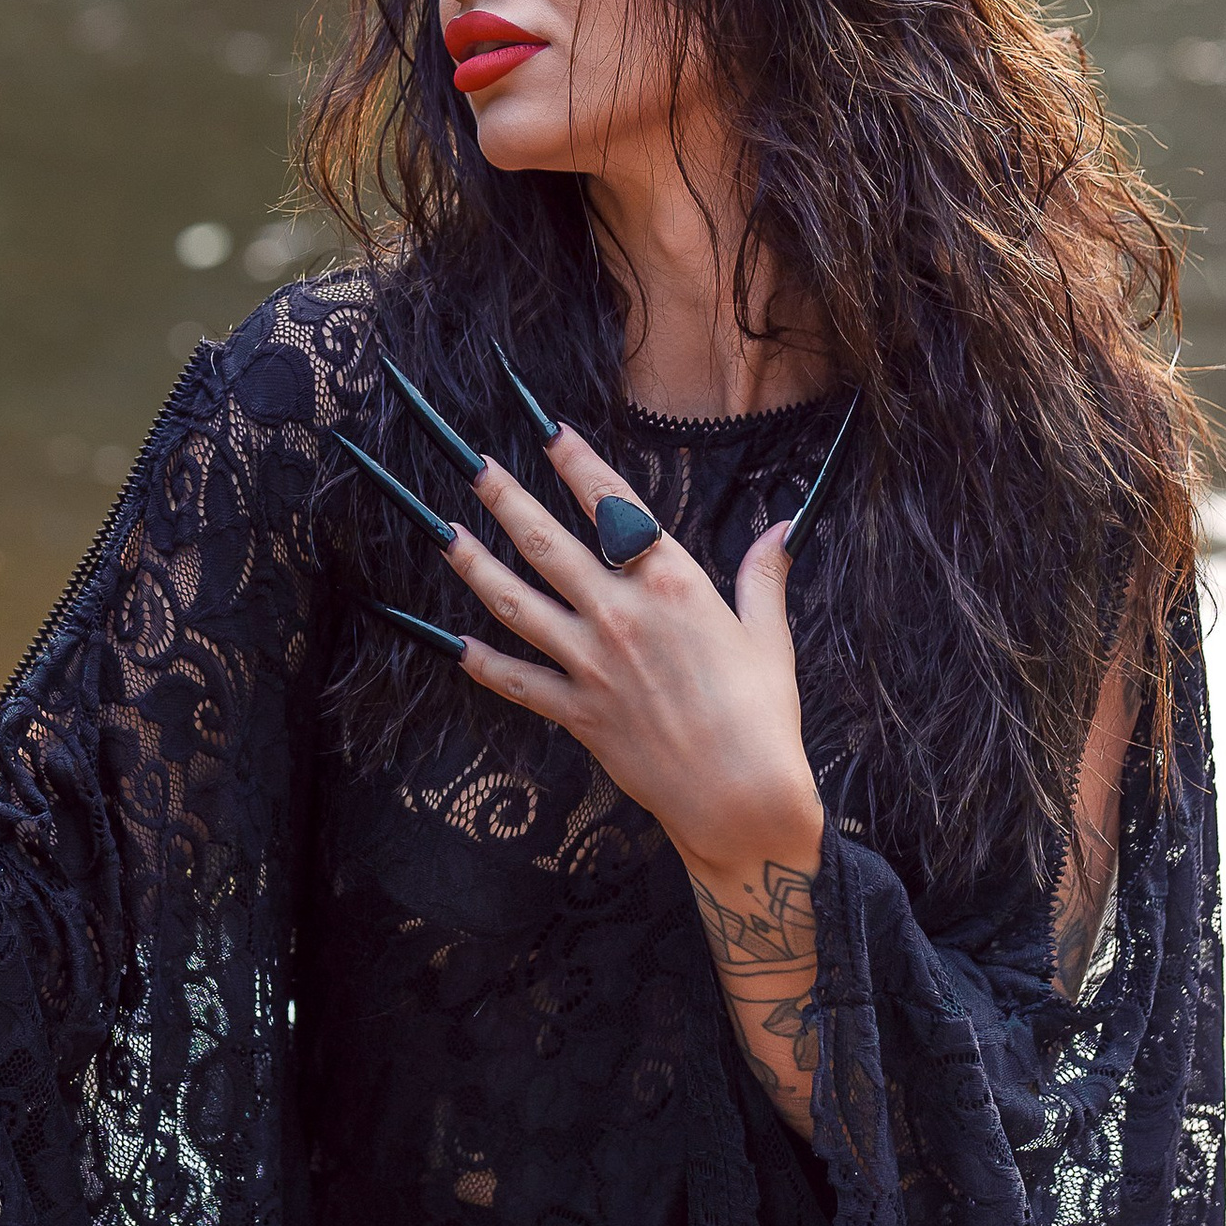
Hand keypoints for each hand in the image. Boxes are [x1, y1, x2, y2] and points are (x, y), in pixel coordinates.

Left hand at [443, 424, 823, 884]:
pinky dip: (481, 661)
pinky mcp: (575, 711)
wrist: (741, 795)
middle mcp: (620, 613)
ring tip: (443, 533)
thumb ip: (762, 575)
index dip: (576, 462)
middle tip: (472, 464)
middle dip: (505, 497)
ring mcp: (590, 662)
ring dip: (473, 564)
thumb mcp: (768, 635)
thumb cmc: (762, 715)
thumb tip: (782, 527)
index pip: (612, 505)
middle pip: (546, 542)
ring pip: (515, 602)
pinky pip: (515, 681)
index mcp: (670, 583)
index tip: (548, 430)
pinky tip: (451, 642)